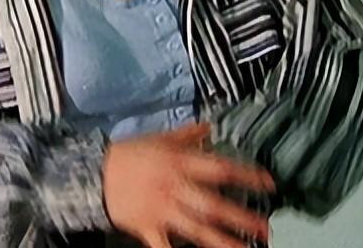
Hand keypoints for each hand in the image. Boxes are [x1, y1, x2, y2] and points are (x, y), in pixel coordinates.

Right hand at [101, 122, 273, 247]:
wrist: (94, 173)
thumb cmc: (128, 155)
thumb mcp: (160, 137)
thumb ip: (188, 134)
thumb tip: (210, 126)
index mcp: (179, 163)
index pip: (220, 168)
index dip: (246, 175)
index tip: (268, 183)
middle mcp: (174, 187)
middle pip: (213, 205)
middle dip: (241, 217)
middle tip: (265, 228)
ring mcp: (162, 210)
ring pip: (197, 229)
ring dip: (223, 241)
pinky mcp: (148, 228)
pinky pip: (165, 247)